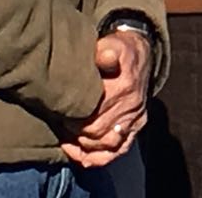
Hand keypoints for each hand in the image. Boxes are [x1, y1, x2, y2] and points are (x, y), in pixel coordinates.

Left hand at [60, 30, 151, 166]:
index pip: (93, 113)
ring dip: (85, 145)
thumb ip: (104, 51)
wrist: (141, 54)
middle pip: (97, 132)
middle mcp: (131, 105)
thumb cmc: (119, 49)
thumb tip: (103, 55)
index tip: (59, 113)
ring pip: (107, 144)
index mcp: (123, 86)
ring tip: (68, 139)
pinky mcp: (137, 126)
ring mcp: (135, 118)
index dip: (72, 117)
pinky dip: (100, 157)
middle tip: (60, 124)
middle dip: (75, 131)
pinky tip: (83, 157)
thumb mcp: (111, 44)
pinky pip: (119, 150)